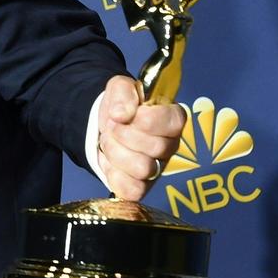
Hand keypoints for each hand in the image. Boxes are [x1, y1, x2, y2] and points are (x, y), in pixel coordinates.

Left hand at [96, 75, 185, 200]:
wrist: (105, 126)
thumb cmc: (120, 107)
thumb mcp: (119, 88)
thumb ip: (123, 93)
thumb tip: (121, 114)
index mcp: (172, 118)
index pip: (172, 122)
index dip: (145, 119)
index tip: (125, 114)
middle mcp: (170, 145)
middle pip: (156, 147)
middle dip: (124, 134)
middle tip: (112, 127)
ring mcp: (158, 168)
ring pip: (143, 169)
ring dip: (116, 152)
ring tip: (110, 141)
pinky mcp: (143, 187)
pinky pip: (132, 189)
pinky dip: (114, 174)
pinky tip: (110, 161)